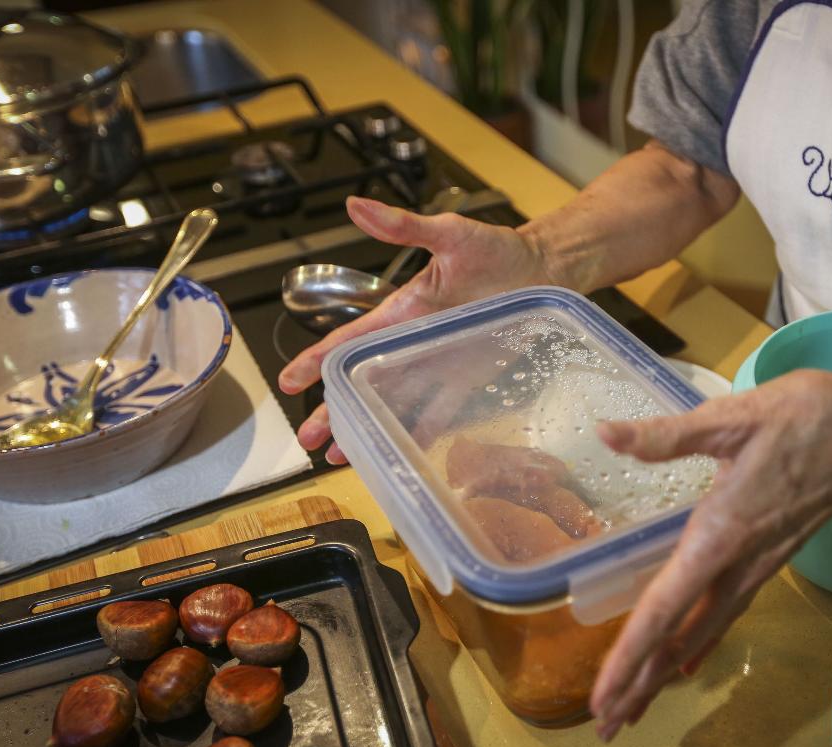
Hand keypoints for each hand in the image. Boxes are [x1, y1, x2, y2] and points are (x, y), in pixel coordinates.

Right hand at [278, 196, 557, 462]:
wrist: (542, 270)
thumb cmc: (497, 249)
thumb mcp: (450, 234)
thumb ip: (404, 225)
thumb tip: (355, 205)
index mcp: (402, 311)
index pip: (349, 340)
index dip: (317, 361)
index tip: (288, 381)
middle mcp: (412, 342)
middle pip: (361, 381)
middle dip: (330, 410)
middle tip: (305, 440)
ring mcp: (437, 364)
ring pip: (391, 403)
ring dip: (365, 428)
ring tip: (337, 456)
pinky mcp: (466, 379)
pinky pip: (437, 412)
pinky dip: (416, 433)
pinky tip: (398, 455)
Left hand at [587, 369, 831, 740]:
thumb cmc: (807, 419)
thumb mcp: (733, 418)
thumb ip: (667, 435)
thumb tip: (607, 434)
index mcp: (720, 535)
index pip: (665, 610)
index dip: (631, 656)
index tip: (603, 698)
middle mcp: (738, 564)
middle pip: (680, 640)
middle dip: (641, 684)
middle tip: (606, 726)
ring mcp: (756, 567)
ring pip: (702, 634)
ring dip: (664, 672)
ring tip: (633, 707)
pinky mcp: (767, 559)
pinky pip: (724, 616)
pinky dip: (697, 644)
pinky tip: (685, 662)